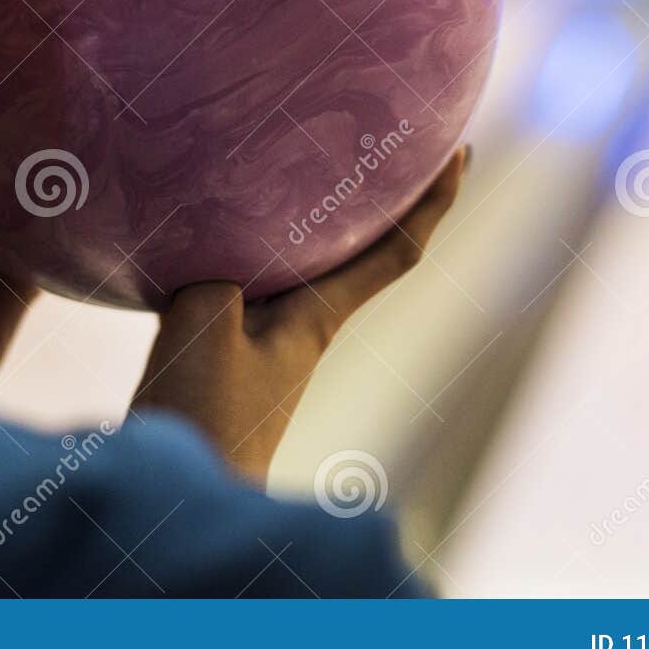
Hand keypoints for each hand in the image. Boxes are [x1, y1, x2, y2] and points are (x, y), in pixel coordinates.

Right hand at [131, 148, 466, 484]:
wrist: (187, 502)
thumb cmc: (205, 418)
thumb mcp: (204, 324)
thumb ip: (217, 270)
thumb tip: (216, 240)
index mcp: (317, 320)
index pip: (395, 252)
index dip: (433, 201)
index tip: (461, 152)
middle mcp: (304, 332)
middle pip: (362, 255)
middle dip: (384, 203)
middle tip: (398, 146)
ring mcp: (268, 351)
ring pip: (309, 271)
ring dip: (323, 227)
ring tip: (316, 178)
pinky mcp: (229, 365)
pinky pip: (259, 289)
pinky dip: (262, 255)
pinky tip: (225, 244)